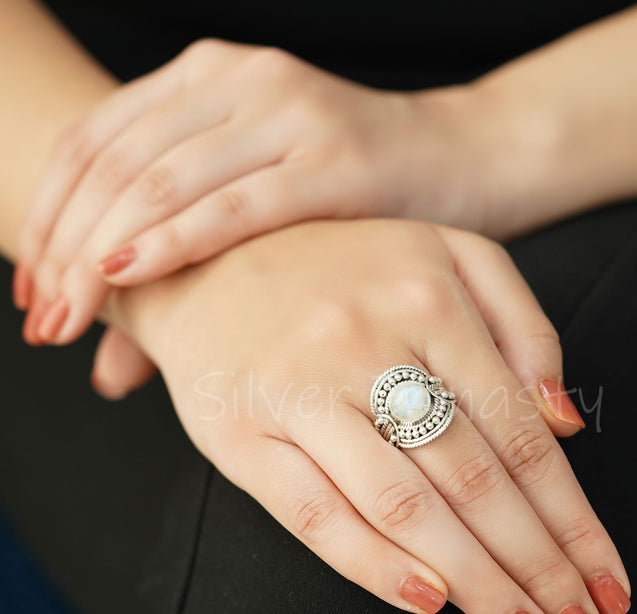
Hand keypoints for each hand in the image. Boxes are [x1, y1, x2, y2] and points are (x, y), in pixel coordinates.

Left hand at [17, 40, 503, 345]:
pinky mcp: (332, 158)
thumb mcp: (259, 220)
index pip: (93, 143)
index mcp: (207, 81)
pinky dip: (173, 239)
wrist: (460, 163)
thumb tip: (111, 374)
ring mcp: (286, 111)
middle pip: (113, 162)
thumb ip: (181, 279)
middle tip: (42, 322)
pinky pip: (235, 202)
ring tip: (67, 319)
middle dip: (61, 249)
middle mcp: (238, 80)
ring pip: (159, 178)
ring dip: (97, 254)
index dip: (48, 219)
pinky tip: (126, 273)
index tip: (32, 295)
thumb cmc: (356, 199)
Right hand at [108, 219, 630, 613]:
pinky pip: (314, 512)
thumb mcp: (446, 256)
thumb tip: (566, 422)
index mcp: (430, 299)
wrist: (204, 260)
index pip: (521, 434)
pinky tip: (430, 603)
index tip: (611, 584)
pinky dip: (374, 564)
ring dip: (475, 582)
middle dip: (538, 567)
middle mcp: (368, 344)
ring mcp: (300, 390)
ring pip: (404, 504)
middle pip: (474, 479)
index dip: (573, 519)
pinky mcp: (242, 434)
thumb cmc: (342, 268)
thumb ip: (521, 327)